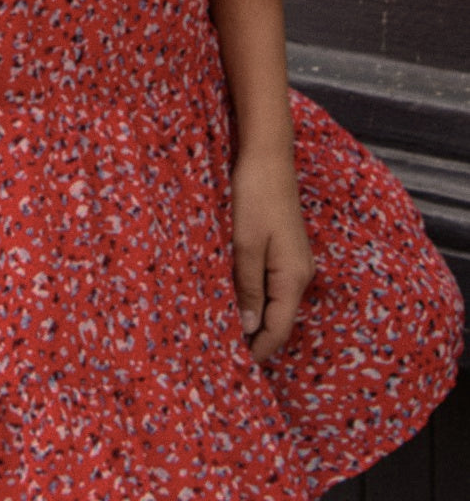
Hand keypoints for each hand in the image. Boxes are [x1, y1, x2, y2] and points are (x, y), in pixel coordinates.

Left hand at [230, 147, 315, 363]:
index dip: (259, 350)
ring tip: (225, 330)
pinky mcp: (283, 248)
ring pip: (274, 300)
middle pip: (278, 318)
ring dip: (254, 316)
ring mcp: (293, 260)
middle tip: (224, 352)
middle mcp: (299, 273)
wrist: (267, 156)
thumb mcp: (246, 244)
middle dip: (255, 337)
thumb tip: (251, 329)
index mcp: (293, 277)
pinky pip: (270, 283)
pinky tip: (235, 297)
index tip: (235, 366)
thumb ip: (248, 287)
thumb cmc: (255, 197)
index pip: (278, 328)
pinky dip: (254, 296)